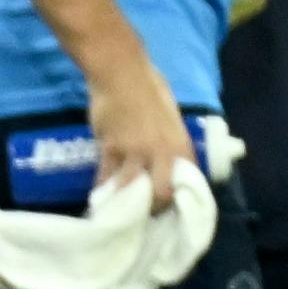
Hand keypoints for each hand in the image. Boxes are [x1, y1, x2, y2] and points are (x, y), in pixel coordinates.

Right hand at [88, 58, 190, 215]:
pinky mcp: (111, 148)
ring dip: (125, 204)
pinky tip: (99, 197)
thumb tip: (167, 159)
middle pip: (161, 194)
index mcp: (181, 144)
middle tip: (144, 215)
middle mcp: (162, 152)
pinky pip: (106, 177)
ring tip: (119, 212)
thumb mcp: (170, 117)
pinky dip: (102, 189)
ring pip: (131, 191)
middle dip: (153, 208)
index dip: (179, 198)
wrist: (121, 73)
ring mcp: (136, 152)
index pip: (188, 181)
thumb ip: (169, 140)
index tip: (170, 207)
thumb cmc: (149, 89)